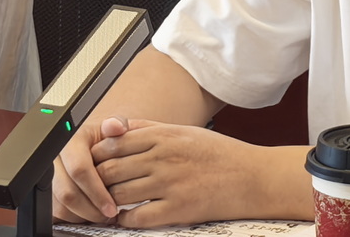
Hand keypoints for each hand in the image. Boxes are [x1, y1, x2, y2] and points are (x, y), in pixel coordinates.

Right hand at [53, 116, 129, 223]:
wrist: (95, 141)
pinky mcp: (47, 192)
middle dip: (91, 209)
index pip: (80, 170)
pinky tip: (91, 213)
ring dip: (83, 215)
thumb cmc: (105, 136)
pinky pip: (56, 212)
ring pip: (60, 205)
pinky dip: (75, 217)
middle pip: (68, 192)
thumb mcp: (114, 126)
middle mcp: (56, 159)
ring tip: (103, 215)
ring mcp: (49, 177)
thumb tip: (117, 126)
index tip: (111, 206)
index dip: (96, 191)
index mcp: (70, 141)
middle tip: (109, 215)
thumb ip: (117, 125)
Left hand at [88, 118, 268, 227]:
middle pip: (110, 170)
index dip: (98, 156)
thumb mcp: (185, 131)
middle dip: (98, 181)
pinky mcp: (177, 209)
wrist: (253, 177)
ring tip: (109, 204)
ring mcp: (170, 184)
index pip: (114, 144)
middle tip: (97, 188)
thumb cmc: (220, 154)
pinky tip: (128, 217)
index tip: (95, 164)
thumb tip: (115, 128)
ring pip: (118, 194)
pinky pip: (137, 218)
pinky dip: (125, 220)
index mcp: (165, 135)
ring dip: (109, 202)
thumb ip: (148, 128)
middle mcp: (164, 157)